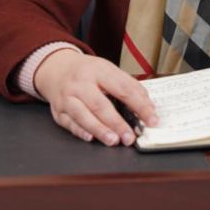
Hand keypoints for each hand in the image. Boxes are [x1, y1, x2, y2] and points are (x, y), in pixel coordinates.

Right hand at [33, 50, 158, 144]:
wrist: (57, 68)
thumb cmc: (88, 72)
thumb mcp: (109, 70)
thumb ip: (129, 87)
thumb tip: (148, 107)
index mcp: (99, 70)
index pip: (123, 89)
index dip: (140, 106)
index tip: (152, 120)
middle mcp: (81, 83)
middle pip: (100, 104)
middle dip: (117, 123)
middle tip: (130, 137)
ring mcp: (67, 97)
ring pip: (83, 116)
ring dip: (100, 130)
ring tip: (114, 141)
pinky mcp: (58, 111)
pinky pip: (69, 123)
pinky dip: (80, 131)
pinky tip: (90, 138)